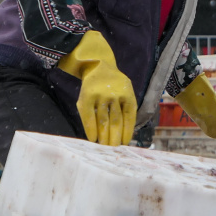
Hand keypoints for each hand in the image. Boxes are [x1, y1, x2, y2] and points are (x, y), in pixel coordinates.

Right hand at [57, 31, 136, 145]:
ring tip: (104, 147)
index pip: (129, 117)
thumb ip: (126, 107)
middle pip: (116, 121)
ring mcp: (100, 95)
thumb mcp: (126, 90)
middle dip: (115, 137)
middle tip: (114, 150)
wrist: (98, 65)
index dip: (127, 132)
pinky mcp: (86, 97)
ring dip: (104, 137)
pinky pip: (88, 117)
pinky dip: (90, 129)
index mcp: (127, 94)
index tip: (124, 144)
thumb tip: (126, 134)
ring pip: (103, 121)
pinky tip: (92, 139)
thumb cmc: (114, 84)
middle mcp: (114, 94)